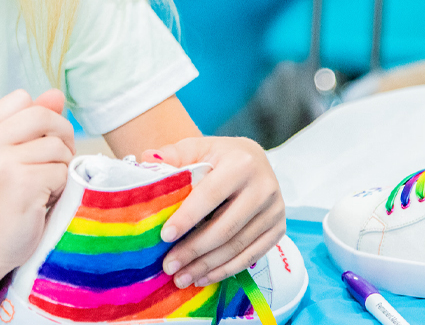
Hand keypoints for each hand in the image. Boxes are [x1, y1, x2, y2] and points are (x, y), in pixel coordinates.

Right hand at [0, 89, 74, 288]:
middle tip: (55, 161)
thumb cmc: (0, 197)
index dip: (40, 118)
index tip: (36, 142)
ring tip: (43, 185)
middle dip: (61, 136)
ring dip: (61, 167)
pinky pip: (61, 172)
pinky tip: (42, 200)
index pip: (23, 98)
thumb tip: (56, 93)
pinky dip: (60, 187)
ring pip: (57, 146)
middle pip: (43, 116)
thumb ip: (32, 121)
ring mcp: (1, 163)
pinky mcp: (22, 185)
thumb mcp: (8, 152)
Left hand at [141, 136, 284, 288]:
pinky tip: (204, 276)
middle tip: (168, 266)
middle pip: (225, 227)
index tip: (165, 236)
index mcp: (242, 162)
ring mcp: (275, 209)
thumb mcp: (196, 147)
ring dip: (207, 266)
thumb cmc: (217, 155)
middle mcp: (264, 186)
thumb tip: (145, 159)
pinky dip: (226, 270)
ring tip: (181, 277)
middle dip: (194, 250)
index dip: (187, 217)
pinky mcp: (278, 228)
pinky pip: (251, 256)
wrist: (252, 159)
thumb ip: (172, 155)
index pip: (211, 194)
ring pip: (237, 246)